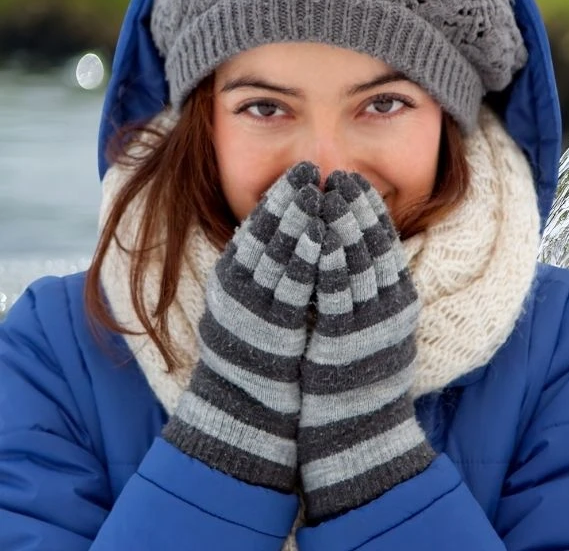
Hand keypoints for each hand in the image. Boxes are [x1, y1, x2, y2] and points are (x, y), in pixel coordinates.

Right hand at [163, 162, 323, 491]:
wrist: (247, 414)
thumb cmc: (260, 358)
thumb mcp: (258, 307)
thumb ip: (270, 273)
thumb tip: (299, 236)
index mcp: (232, 281)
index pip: (256, 228)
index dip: (279, 198)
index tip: (300, 171)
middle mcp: (237, 291)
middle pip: (265, 234)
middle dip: (289, 199)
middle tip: (309, 168)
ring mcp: (253, 309)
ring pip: (276, 254)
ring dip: (298, 219)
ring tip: (317, 191)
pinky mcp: (272, 330)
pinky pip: (292, 287)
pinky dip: (305, 258)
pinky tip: (321, 235)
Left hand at [299, 171, 434, 522]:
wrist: (358, 433)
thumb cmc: (361, 384)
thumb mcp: (377, 331)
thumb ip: (372, 295)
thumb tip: (356, 258)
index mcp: (400, 302)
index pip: (387, 244)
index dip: (370, 211)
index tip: (355, 183)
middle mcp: (390, 308)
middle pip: (374, 245)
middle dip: (356, 207)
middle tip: (340, 176)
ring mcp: (369, 323)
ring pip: (357, 260)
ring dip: (340, 223)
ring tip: (325, 191)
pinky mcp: (345, 338)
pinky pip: (335, 289)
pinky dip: (326, 258)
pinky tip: (315, 234)